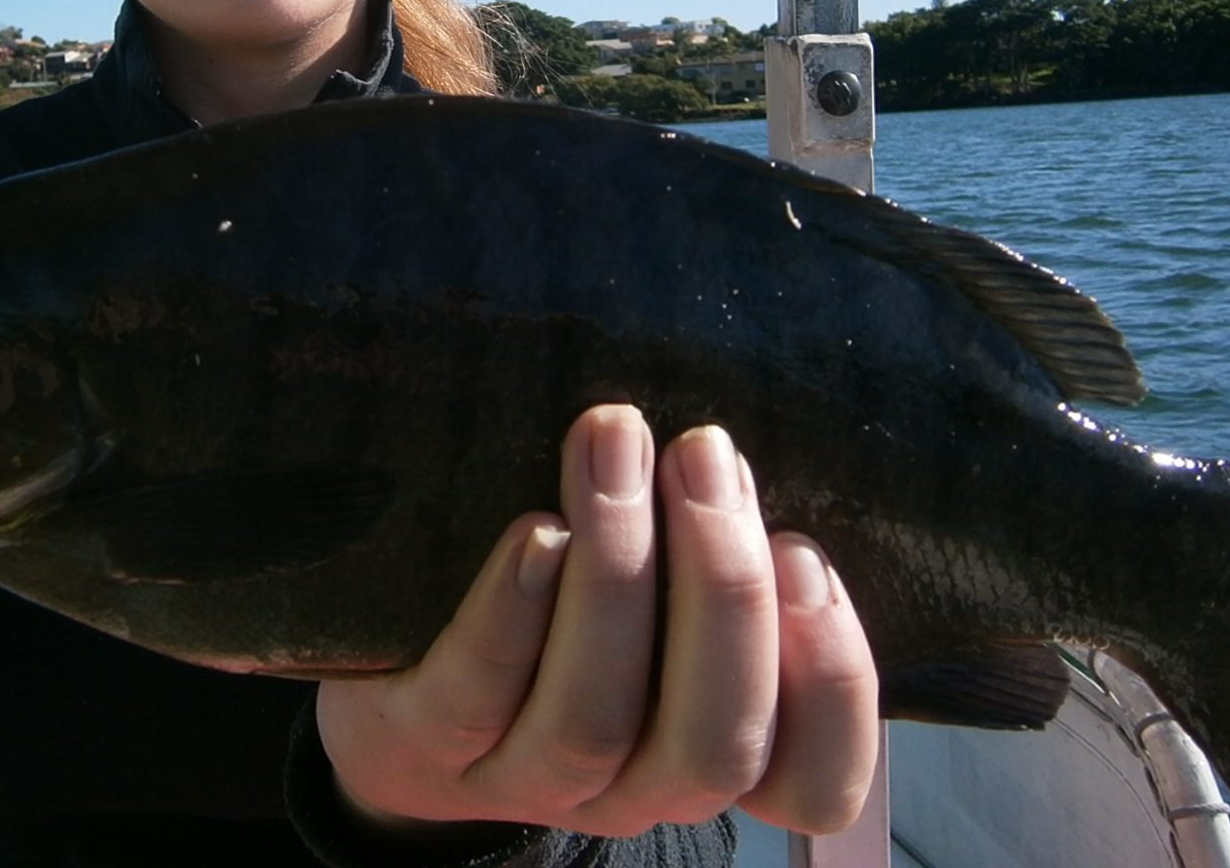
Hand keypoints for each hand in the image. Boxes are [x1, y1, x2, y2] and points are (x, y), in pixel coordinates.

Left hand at [316, 404, 877, 841]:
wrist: (397, 685)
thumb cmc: (556, 613)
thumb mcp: (654, 596)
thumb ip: (706, 554)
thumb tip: (741, 450)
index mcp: (707, 749)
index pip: (814, 782)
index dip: (832, 683)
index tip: (806, 553)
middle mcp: (633, 789)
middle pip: (713, 741)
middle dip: (722, 585)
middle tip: (703, 450)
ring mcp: (528, 780)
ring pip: (594, 717)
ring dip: (617, 569)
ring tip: (614, 442)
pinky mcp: (428, 746)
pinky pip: (477, 694)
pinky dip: (514, 608)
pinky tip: (535, 529)